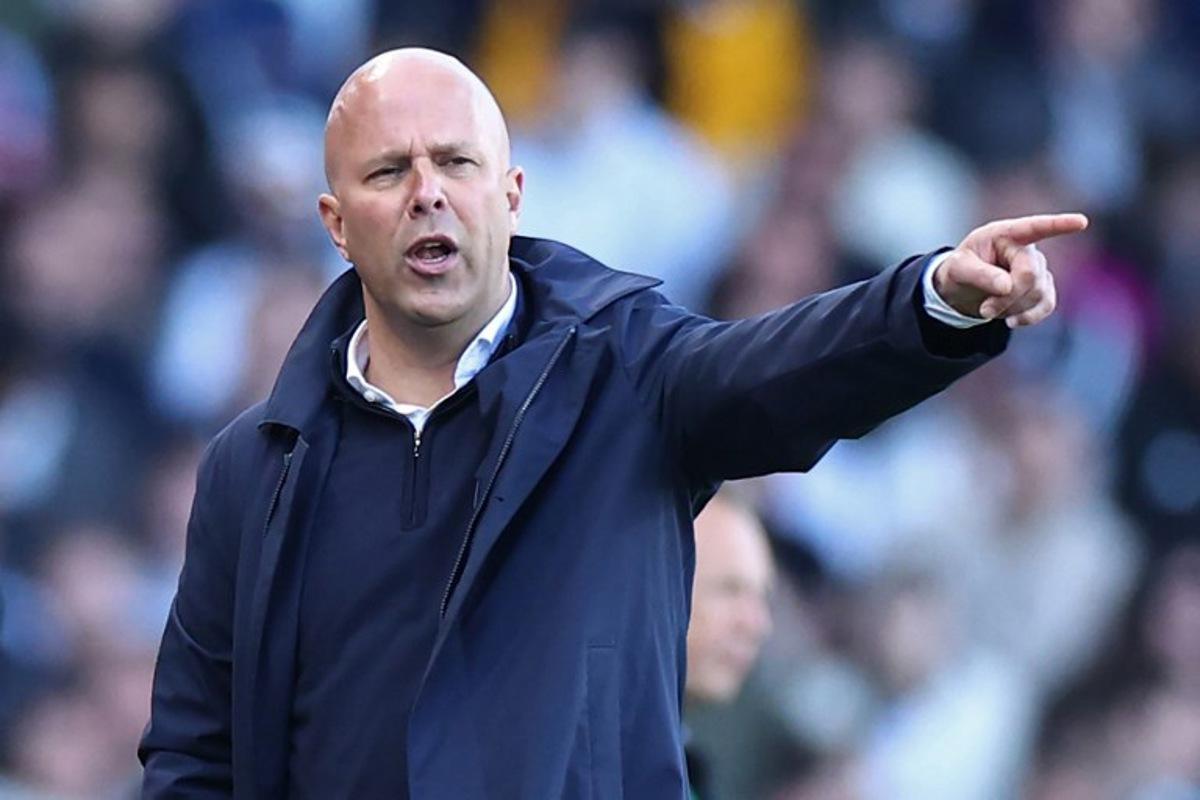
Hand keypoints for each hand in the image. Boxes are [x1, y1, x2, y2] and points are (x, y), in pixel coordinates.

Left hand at [933, 213, 1087, 327]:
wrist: (962, 288)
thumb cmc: (960, 270)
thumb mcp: (957, 270)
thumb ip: (979, 275)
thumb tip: (1006, 286)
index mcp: (1005, 234)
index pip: (1035, 227)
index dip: (1059, 225)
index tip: (1081, 222)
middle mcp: (1026, 248)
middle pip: (1030, 275)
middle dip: (1008, 297)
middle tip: (985, 310)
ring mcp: (1038, 267)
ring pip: (1038, 293)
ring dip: (1012, 309)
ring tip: (989, 310)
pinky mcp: (1042, 288)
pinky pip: (1047, 304)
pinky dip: (1029, 317)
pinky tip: (1011, 321)